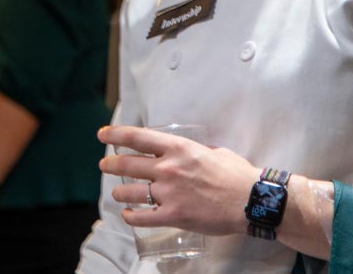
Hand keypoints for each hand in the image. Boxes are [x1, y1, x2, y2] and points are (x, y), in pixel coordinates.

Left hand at [98, 125, 259, 236]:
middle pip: (128, 164)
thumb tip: (188, 154)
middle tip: (104, 166)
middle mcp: (168, 168)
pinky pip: (143, 217)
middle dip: (111, 165)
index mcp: (178, 148)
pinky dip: (131, 216)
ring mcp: (169, 193)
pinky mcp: (173, 216)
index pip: (137, 137)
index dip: (115, 135)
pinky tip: (128, 215)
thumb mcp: (213, 152)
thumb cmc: (236, 174)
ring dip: (119, 193)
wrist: (250, 200)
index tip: (102, 134)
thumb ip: (194, 153)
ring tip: (116, 193)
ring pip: (130, 192)